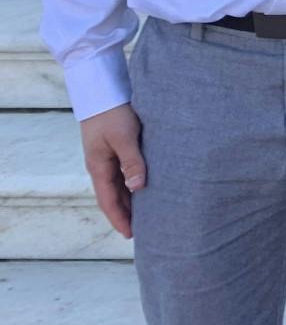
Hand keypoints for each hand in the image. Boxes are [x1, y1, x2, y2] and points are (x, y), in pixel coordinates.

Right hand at [79, 102, 145, 237]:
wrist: (102, 89)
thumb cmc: (113, 112)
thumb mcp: (124, 137)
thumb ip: (132, 161)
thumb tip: (138, 188)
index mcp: (99, 167)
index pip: (108, 201)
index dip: (119, 219)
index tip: (131, 236)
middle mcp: (101, 165)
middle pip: (114, 196)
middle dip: (126, 214)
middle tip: (144, 230)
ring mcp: (107, 157)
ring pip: (120, 185)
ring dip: (131, 199)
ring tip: (148, 213)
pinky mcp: (116, 147)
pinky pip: (124, 172)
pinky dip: (133, 183)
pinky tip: (146, 186)